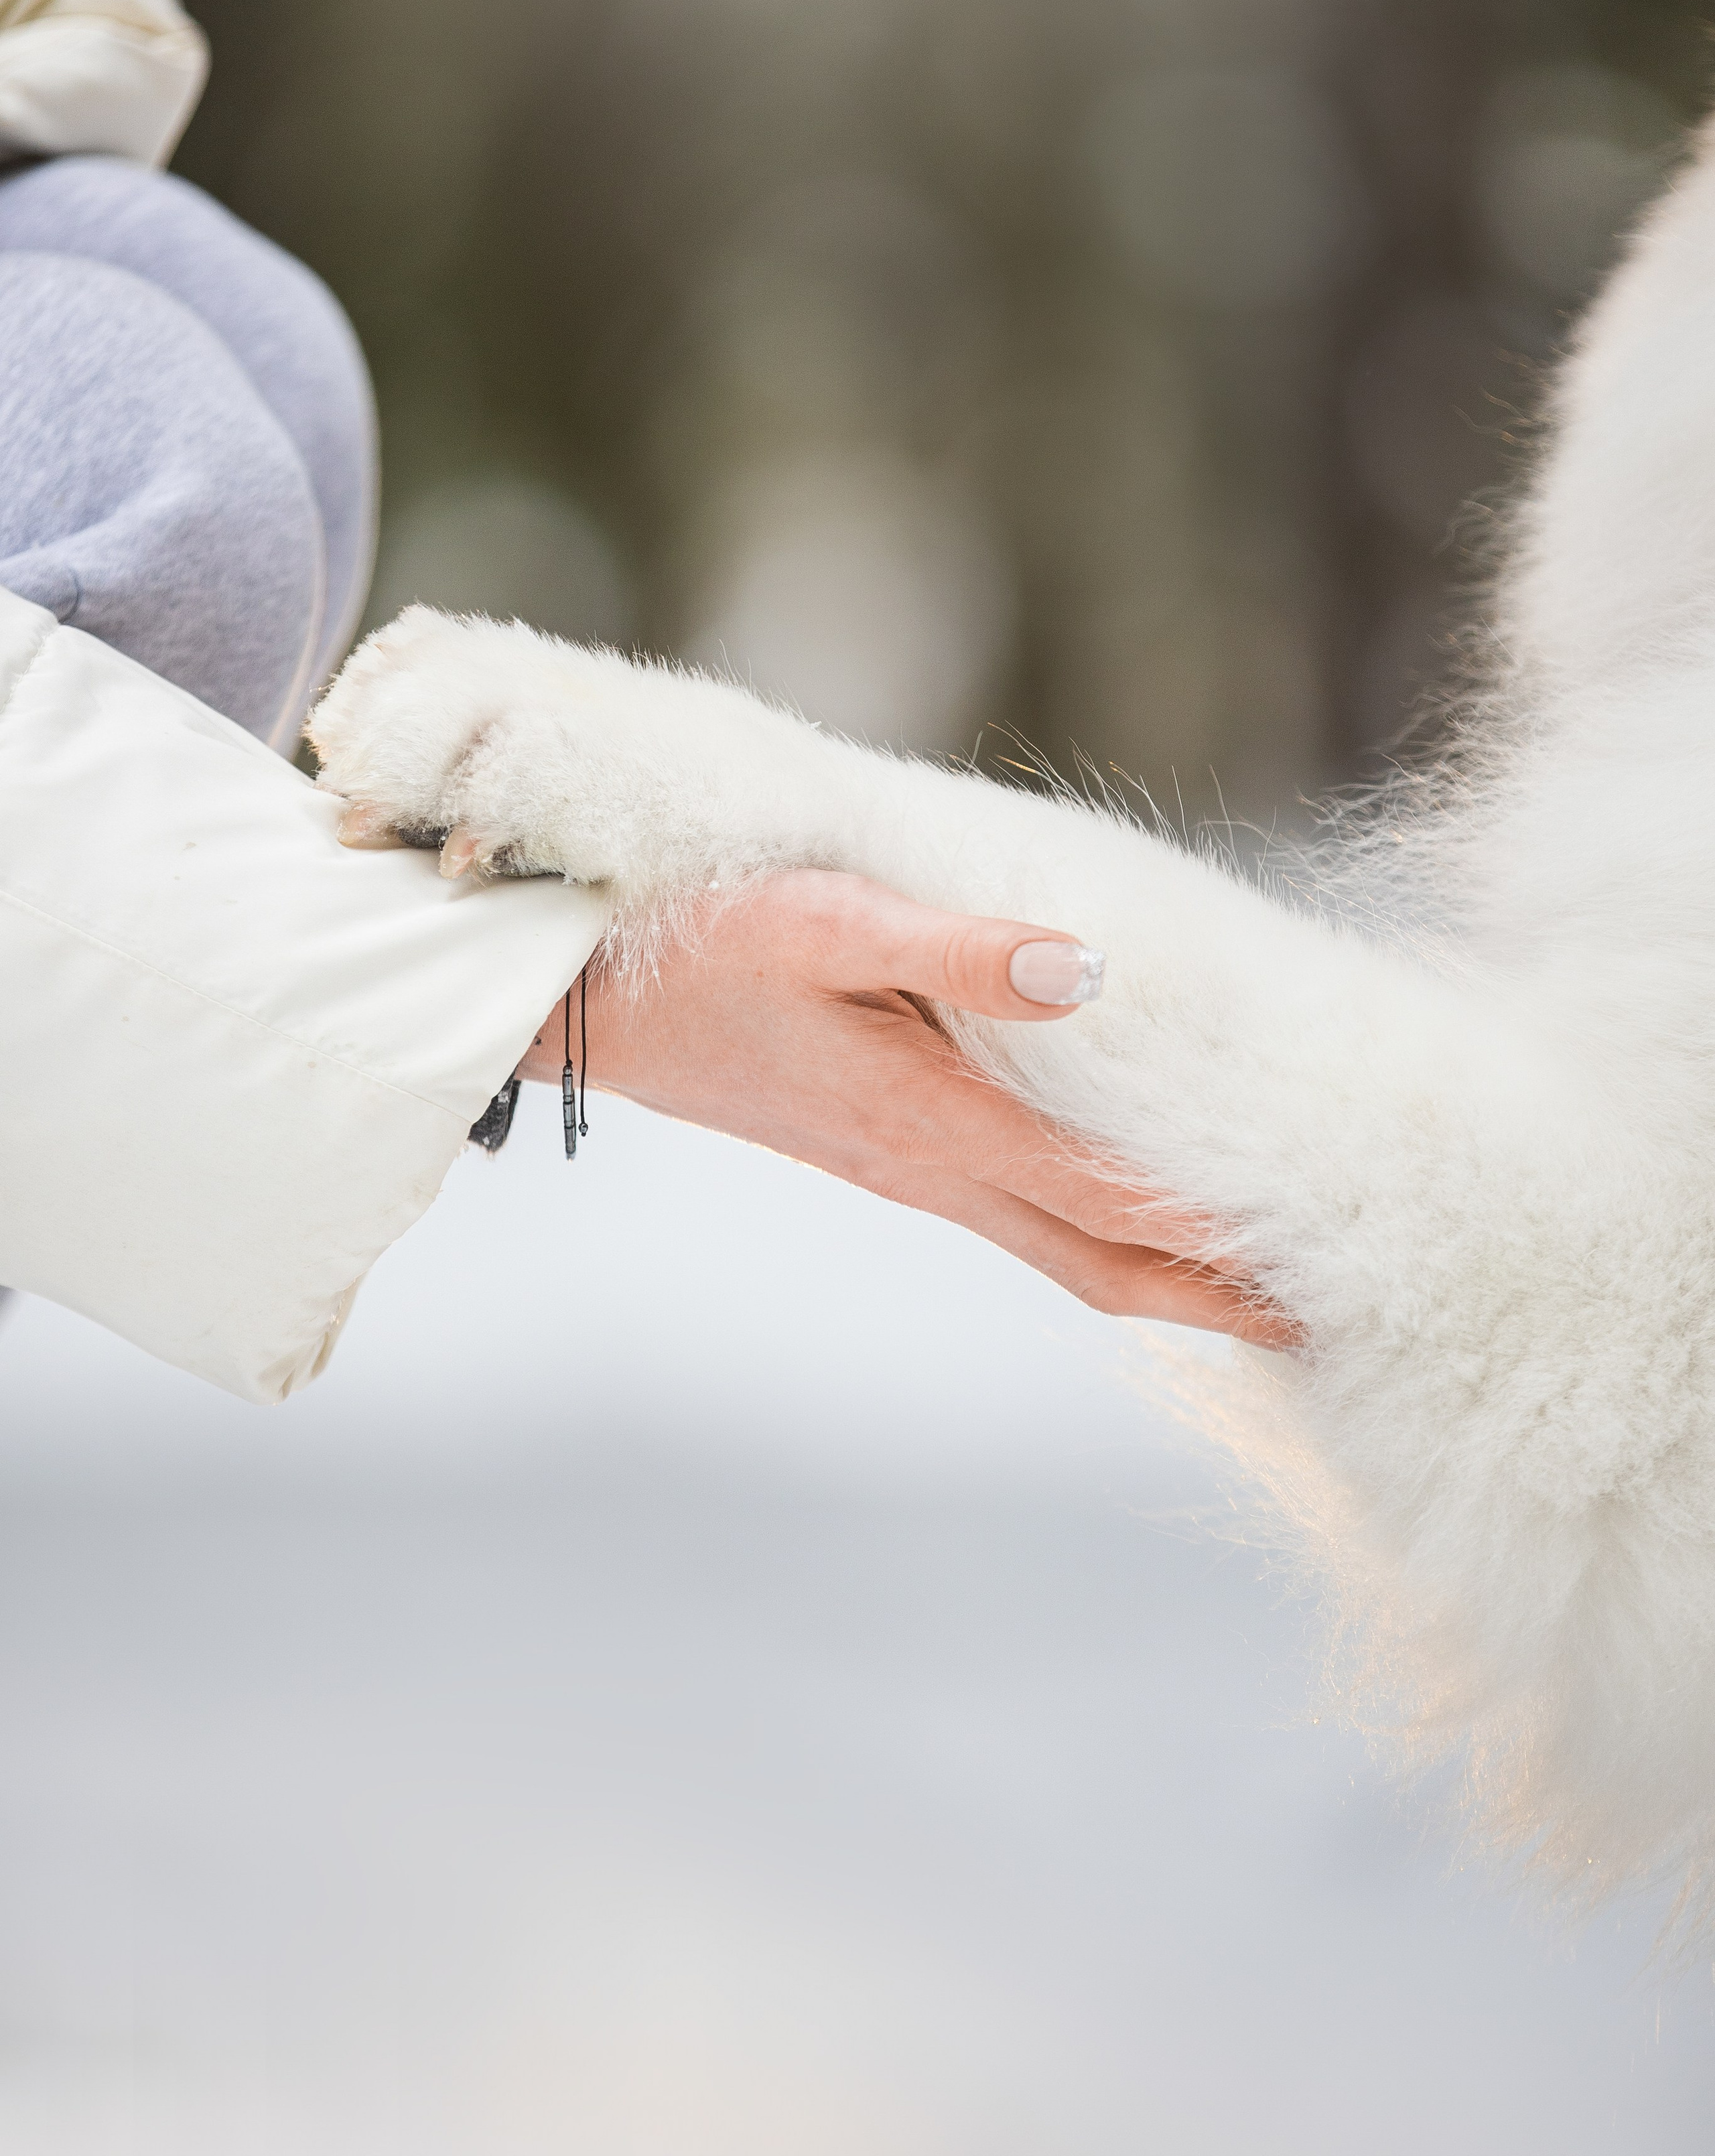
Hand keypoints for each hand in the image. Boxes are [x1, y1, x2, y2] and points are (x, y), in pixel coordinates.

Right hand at [514, 868, 1291, 1347]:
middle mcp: (931, 1169)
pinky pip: (1026, 1223)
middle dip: (1219, 1297)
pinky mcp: (892, 1156)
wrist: (586, 1001)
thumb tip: (1087, 974)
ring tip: (1272, 1291)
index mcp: (927, 1119)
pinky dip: (1103, 1242)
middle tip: (1339, 1323)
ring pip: (1068, 1254)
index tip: (1324, 1254)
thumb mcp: (820, 918)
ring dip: (1169, 1279)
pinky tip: (1139, 1225)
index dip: (1214, 1228)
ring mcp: (910, 1174)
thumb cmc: (698, 942)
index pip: (1105, 1194)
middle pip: (1104, 1263)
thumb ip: (953, 947)